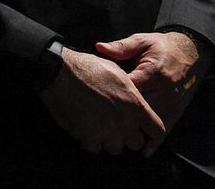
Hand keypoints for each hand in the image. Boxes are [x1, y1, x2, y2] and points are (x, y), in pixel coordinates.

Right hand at [41, 47, 165, 154]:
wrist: (57, 72)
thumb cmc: (87, 67)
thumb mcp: (116, 72)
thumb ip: (131, 91)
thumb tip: (135, 100)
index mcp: (134, 105)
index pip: (157, 131)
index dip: (151, 132)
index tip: (144, 130)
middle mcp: (123, 121)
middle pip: (136, 143)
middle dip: (128, 136)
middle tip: (118, 126)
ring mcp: (104, 131)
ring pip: (115, 148)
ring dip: (110, 140)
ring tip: (101, 128)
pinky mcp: (86, 135)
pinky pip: (95, 148)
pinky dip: (91, 141)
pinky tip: (86, 129)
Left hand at [97, 31, 207, 133]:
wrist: (191, 54)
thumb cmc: (161, 47)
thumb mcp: (142, 40)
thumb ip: (121, 47)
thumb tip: (99, 47)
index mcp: (153, 72)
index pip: (129, 88)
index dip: (111, 93)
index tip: (94, 96)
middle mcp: (164, 91)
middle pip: (138, 108)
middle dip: (119, 114)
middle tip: (98, 119)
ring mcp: (171, 104)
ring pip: (150, 121)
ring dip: (133, 128)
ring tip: (113, 136)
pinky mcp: (176, 111)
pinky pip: (165, 128)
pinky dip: (155, 141)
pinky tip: (143, 150)